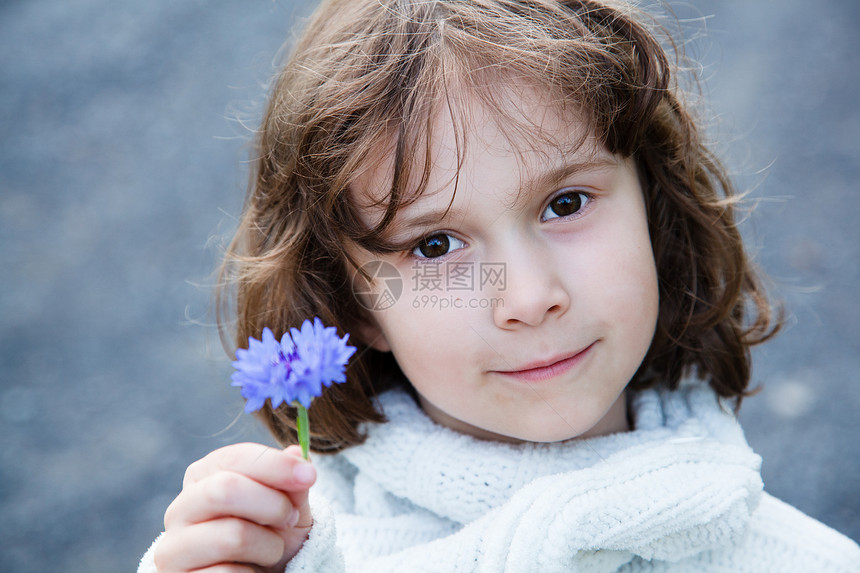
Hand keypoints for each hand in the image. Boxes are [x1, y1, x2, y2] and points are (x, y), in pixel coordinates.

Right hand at [153, 443, 315, 572]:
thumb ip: (291, 482)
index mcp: (203, 477)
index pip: (234, 458)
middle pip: (225, 489)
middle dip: (272, 504)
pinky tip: (251, 572)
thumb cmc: (271, 535)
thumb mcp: (289, 506)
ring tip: (273, 550)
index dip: (275, 464)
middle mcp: (181, 508)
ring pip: (232, 536)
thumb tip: (297, 452)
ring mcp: (174, 548)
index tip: (309, 475)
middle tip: (291, 519)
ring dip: (270, 546)